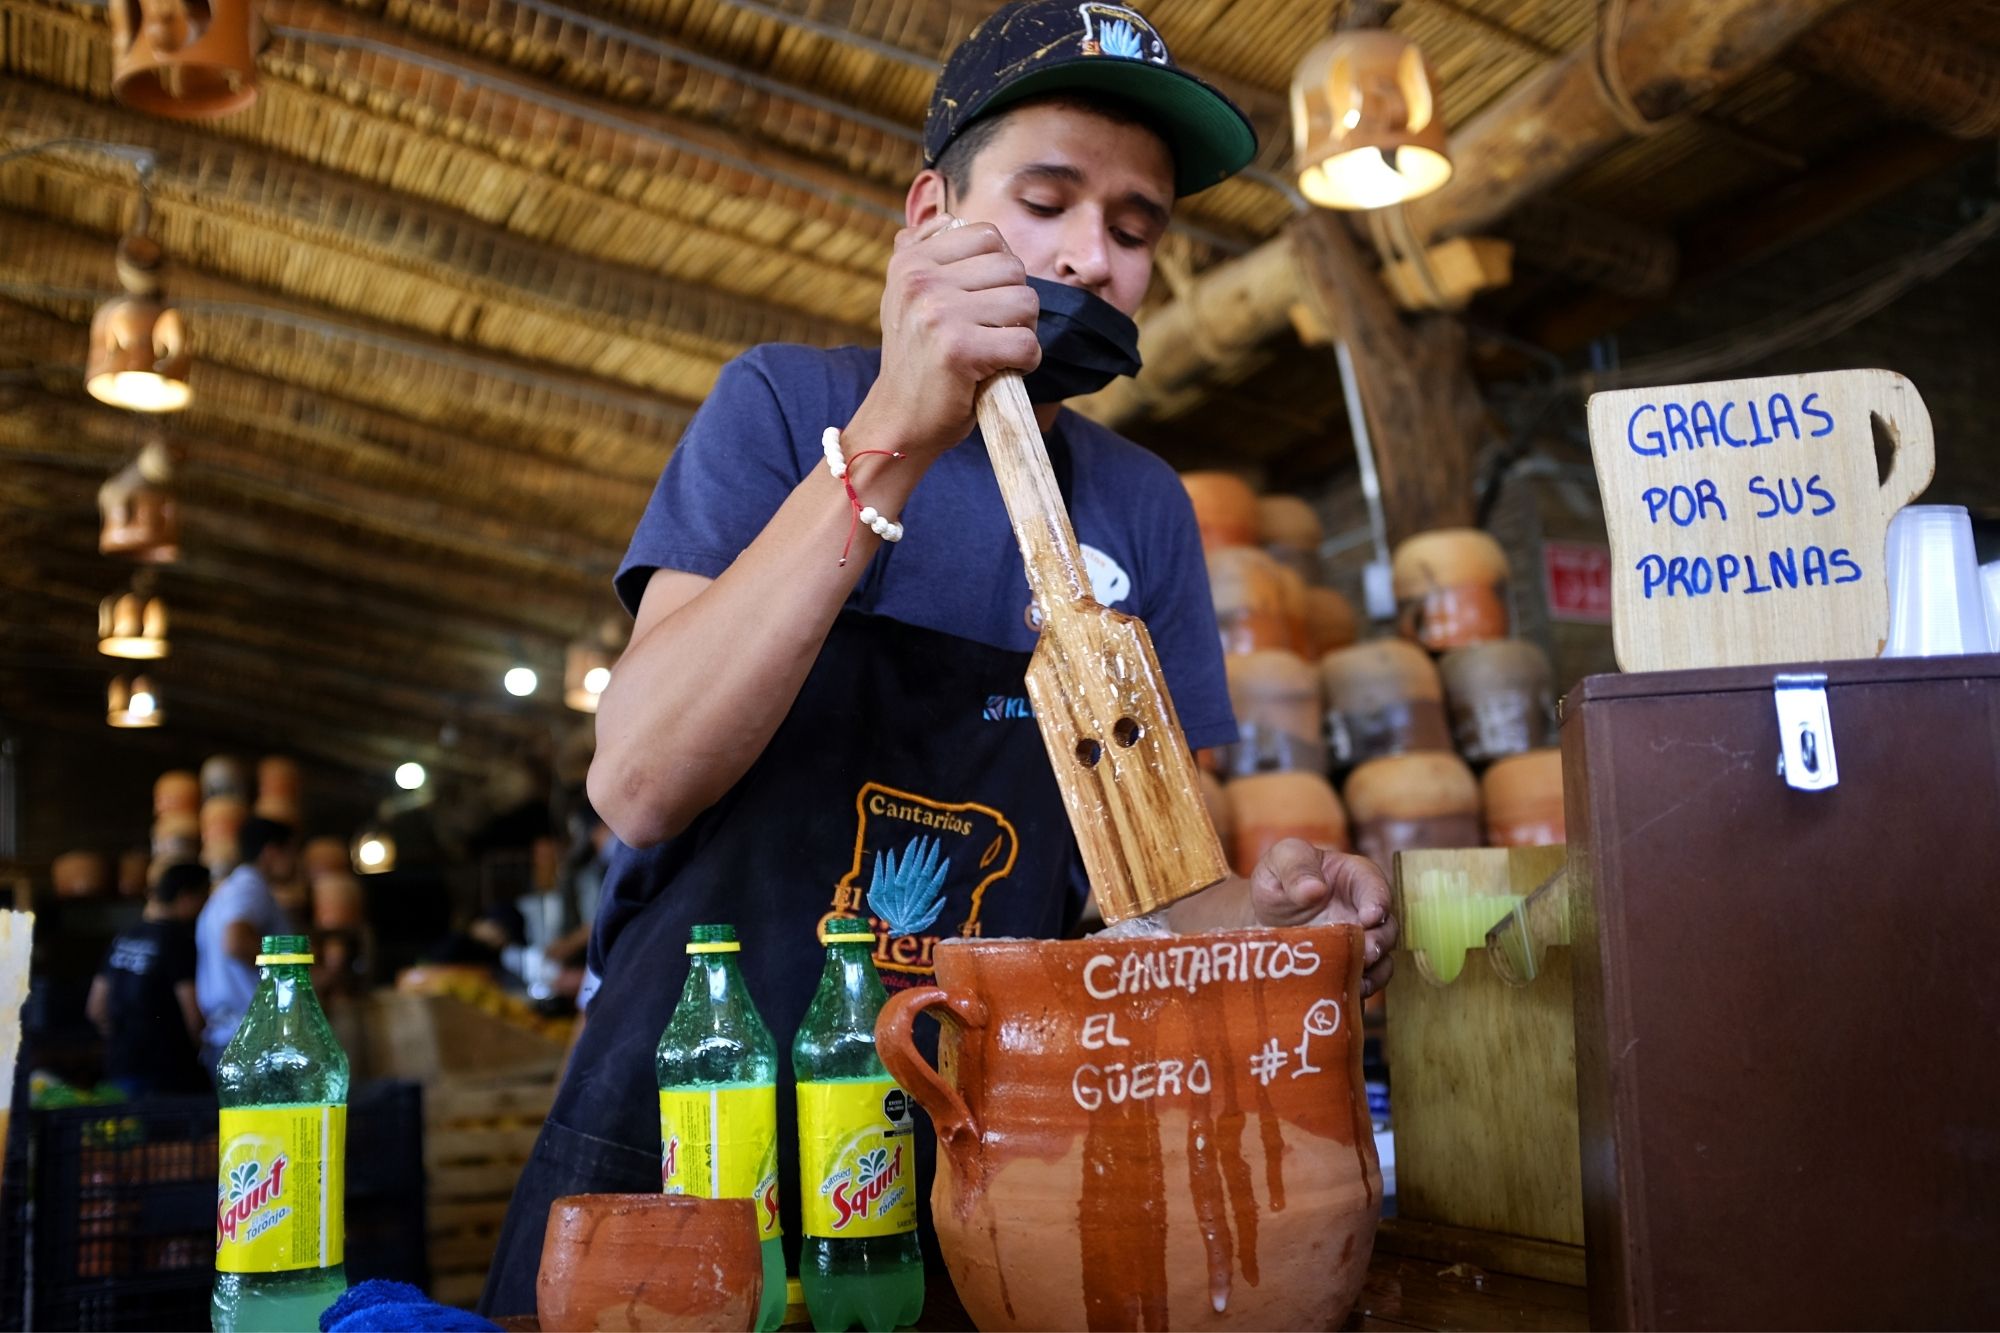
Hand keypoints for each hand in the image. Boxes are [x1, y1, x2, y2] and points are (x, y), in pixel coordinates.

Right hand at [849, 214, 1040, 461]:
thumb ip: (926, 252)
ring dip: (1021, 333)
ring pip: (1025, 302)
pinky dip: (1025, 362)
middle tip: (992, 333)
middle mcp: (920, 279)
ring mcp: (937, 312)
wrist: (900, 420)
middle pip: (1012, 268)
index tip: (982, 303)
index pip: (989, 236)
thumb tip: (947, 215)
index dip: (1000, 272)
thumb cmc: (919, 359)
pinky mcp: (958, 349)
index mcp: (910, 259)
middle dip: (1015, 303)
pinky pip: (1025, 343)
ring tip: (994, 351)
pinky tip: (1001, 371)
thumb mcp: (909, 296)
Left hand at [1250, 839, 1397, 995]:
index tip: (1369, 916)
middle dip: (1380, 941)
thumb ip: (1296, 868)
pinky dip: (1363, 987)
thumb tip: (1315, 890)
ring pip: (1382, 957)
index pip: (1375, 886)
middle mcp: (1364, 911)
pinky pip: (1366, 980)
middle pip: (1386, 926)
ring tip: (1359, 978)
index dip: (1377, 901)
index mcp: (1355, 877)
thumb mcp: (1281, 860)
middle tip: (1367, 952)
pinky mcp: (1350, 966)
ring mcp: (1360, 941)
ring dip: (1375, 969)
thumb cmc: (1278, 878)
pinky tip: (1349, 993)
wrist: (1262, 915)